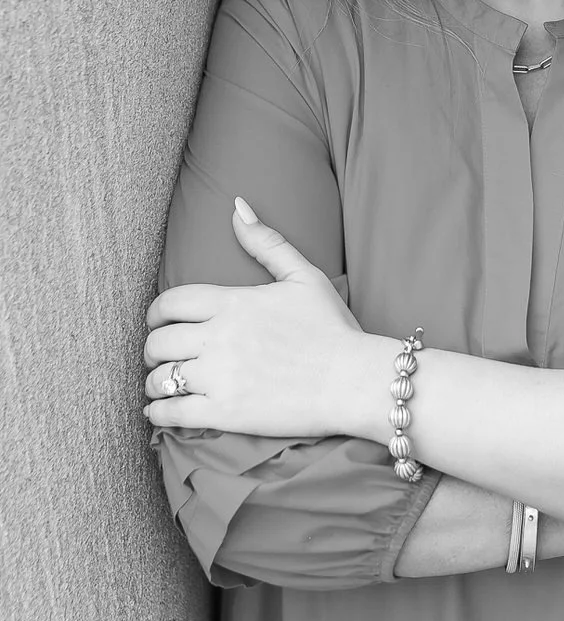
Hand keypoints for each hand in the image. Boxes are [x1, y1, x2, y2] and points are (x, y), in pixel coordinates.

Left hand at [143, 199, 362, 434]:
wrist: (353, 380)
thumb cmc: (332, 327)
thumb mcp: (303, 275)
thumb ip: (266, 242)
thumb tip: (237, 207)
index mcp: (233, 302)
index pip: (171, 301)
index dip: (156, 312)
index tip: (158, 321)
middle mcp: (219, 337)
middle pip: (159, 340)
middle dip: (153, 347)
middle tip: (161, 354)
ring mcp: (219, 377)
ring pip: (160, 377)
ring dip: (154, 380)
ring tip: (162, 383)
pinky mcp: (224, 413)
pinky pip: (172, 413)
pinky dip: (158, 412)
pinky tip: (160, 410)